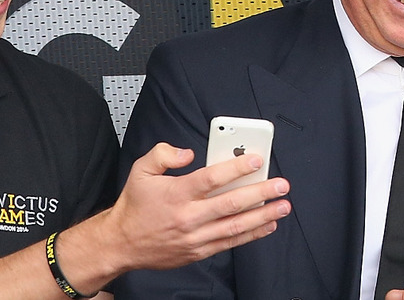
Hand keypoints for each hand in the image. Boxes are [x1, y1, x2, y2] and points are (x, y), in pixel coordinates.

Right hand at [87, 142, 290, 272]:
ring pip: (235, 226)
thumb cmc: (134, 206)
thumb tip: (187, 153)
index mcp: (176, 194)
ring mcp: (195, 236)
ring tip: (282, 206)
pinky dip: (251, 235)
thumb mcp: (140, 170)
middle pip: (231, 204)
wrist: (121, 243)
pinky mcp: (198, 251)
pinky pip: (229, 243)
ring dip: (262, 216)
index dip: (236, 168)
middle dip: (260, 193)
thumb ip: (163, 154)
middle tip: (281, 185)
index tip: (256, 159)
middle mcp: (188, 216)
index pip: (212, 178)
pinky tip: (267, 225)